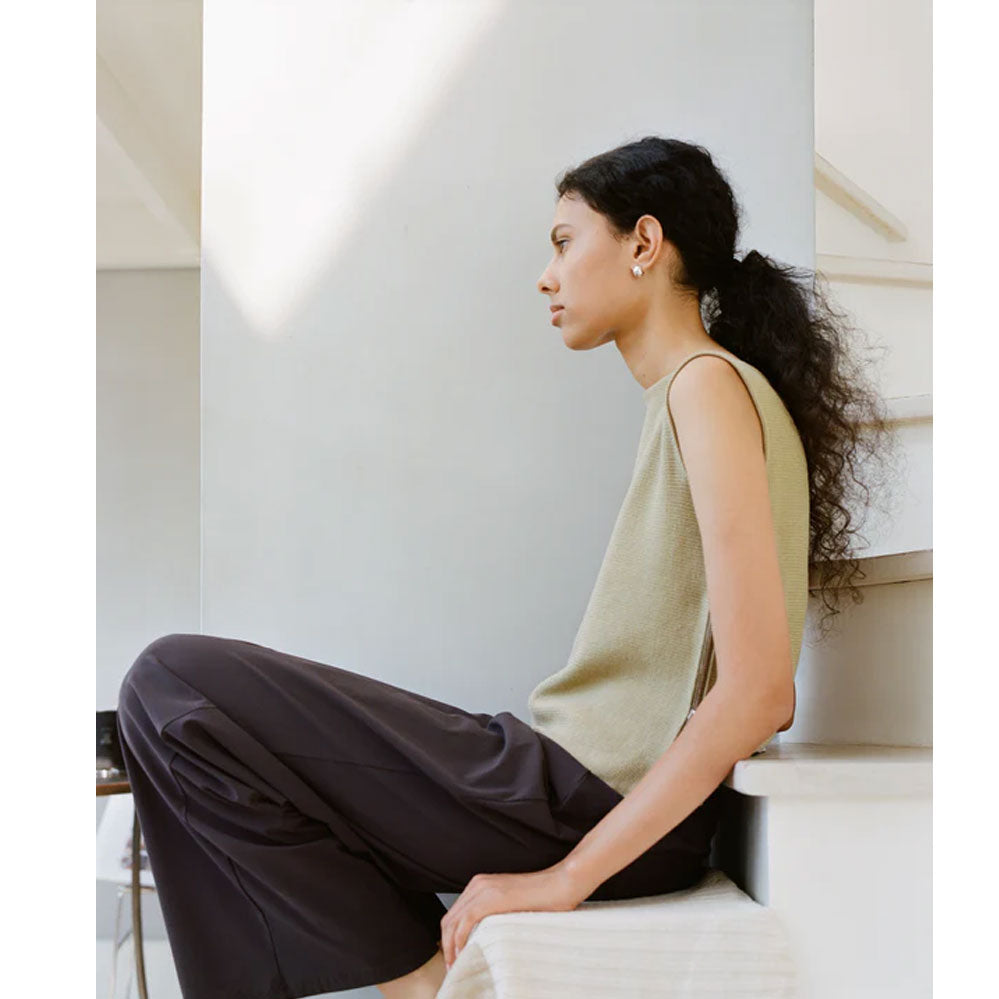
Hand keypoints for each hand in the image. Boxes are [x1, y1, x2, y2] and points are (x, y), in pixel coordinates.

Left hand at [440, 866, 588, 971]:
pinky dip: (458, 942)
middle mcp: (477, 885)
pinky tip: (463, 955)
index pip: (455, 915)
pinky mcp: (490, 899)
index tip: (455, 958)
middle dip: (446, 946)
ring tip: (456, 967)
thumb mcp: (512, 906)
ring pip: (453, 923)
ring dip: (450, 947)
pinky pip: (464, 923)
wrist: (561, 884)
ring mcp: (483, 890)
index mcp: (480, 885)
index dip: (450, 939)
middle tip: (452, 967)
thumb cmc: (545, 898)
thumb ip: (496, 916)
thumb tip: (484, 939)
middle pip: (449, 919)